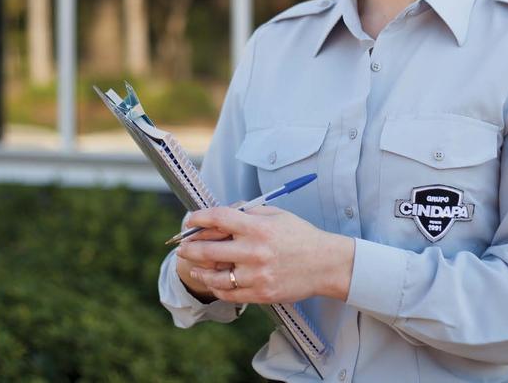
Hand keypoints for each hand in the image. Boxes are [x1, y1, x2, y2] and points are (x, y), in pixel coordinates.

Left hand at [176, 205, 354, 304]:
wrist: (326, 264)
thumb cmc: (300, 236)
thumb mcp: (276, 214)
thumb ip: (248, 213)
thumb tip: (221, 214)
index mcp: (258, 228)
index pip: (217, 219)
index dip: (198, 219)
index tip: (190, 220)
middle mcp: (254, 252)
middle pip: (209, 250)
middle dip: (189, 247)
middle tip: (181, 246)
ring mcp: (257, 275)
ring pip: (215, 276)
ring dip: (198, 270)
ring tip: (192, 266)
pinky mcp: (261, 294)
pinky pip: (230, 294)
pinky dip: (216, 287)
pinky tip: (211, 281)